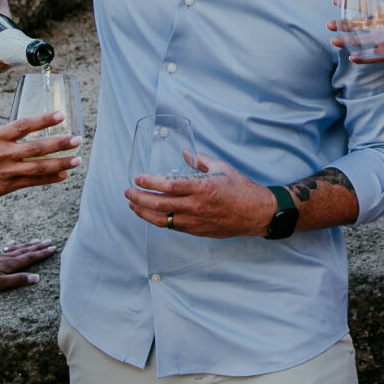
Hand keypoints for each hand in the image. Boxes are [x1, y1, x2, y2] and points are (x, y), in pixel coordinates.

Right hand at [0, 112, 78, 206]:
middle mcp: (2, 153)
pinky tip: (64, 175)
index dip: (43, 119)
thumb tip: (22, 131)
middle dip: (60, 144)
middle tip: (77, 139)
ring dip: (61, 163)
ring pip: (39, 167)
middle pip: (37, 147)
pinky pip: (34, 182)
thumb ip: (3, 137)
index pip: (23, 125)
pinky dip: (50, 179)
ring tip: (77, 160)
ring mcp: (7, 171)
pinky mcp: (8, 186)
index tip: (60, 115)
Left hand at [0, 240, 56, 294]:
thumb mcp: (0, 284)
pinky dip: (10, 245)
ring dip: (27, 244)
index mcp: (9, 264)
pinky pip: (3, 247)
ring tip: (36, 241)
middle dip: (38, 247)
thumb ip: (18, 280)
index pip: (29, 257)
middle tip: (49, 242)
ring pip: (15, 248)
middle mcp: (4, 257)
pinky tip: (12, 242)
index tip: (52, 249)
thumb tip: (36, 277)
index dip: (42, 254)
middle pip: (25, 250)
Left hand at [123, 153, 273, 238]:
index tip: (138, 179)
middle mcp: (196, 206)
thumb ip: (200, 161)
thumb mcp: (222, 168)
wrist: (256, 213)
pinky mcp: (197, 230)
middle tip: (128, 192)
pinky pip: (173, 227)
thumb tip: (185, 153)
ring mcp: (195, 221)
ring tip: (133, 205)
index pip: (168, 186)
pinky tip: (152, 215)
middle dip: (139, 199)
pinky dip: (159, 221)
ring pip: (162, 220)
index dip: (149, 183)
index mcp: (201, 188)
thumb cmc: (241, 189)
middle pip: (159, 205)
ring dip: (144, 213)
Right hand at [332, 4, 383, 64]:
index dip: (352, 4)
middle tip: (329, 24)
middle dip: (344, 25)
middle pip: (359, 25)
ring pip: (363, 41)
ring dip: (349, 41)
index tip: (336, 1)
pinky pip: (375, 57)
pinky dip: (364, 58)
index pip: (367, 7)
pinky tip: (353, 57)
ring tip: (335, 41)